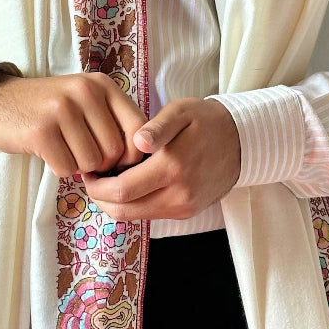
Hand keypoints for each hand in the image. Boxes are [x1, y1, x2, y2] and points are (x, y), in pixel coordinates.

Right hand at [0, 70, 148, 178]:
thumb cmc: (49, 108)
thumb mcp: (85, 100)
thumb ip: (114, 120)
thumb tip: (141, 159)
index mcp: (102, 84)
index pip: (138, 127)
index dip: (133, 153)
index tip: (118, 160)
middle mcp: (85, 92)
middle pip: (115, 151)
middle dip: (101, 163)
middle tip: (81, 153)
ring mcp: (62, 110)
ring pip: (92, 163)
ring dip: (79, 166)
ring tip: (64, 149)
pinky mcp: (41, 131)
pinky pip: (67, 168)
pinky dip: (60, 169)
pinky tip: (49, 152)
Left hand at [80, 97, 240, 220]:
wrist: (241, 142)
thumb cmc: (207, 121)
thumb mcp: (182, 112)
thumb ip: (158, 127)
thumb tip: (137, 142)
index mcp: (173, 168)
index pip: (122, 190)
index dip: (97, 185)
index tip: (87, 169)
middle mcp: (178, 195)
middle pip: (123, 210)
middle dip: (100, 197)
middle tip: (90, 177)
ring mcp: (183, 207)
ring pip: (134, 216)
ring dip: (114, 202)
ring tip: (106, 178)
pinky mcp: (186, 212)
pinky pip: (149, 213)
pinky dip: (132, 203)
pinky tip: (128, 182)